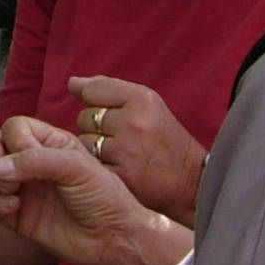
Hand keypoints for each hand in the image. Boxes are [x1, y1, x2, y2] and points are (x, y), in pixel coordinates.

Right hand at [0, 116, 151, 264]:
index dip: (14, 139)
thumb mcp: (75, 167)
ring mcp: (24, 190)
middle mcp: (32, 164)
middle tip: (0, 169)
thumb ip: (35, 160)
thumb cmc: (104, 196)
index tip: (28, 156)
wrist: (114, 239)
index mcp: (49, 143)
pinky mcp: (19, 217)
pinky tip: (14, 208)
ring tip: (13, 191)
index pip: (14, 128)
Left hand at [67, 75, 206, 224]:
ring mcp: (127, 151)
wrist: (192, 182)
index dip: (96, 103)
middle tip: (120, 138)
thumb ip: (108, 89)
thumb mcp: (147, 104)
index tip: (111, 113)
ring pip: (84, 142)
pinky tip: (117, 169)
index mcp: (141, 99)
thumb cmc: (165, 139)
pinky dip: (98, 168)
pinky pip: (90, 165)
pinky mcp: (122, 177)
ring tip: (119, 153)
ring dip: (94, 149)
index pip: (92, 91)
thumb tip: (72, 83)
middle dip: (95, 127)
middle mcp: (134, 123)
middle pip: (84, 117)